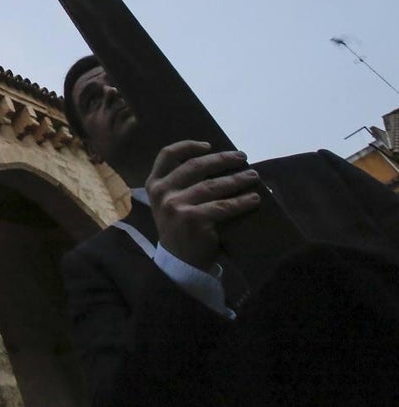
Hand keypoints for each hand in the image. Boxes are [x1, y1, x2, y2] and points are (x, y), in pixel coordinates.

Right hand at [146, 141, 261, 270]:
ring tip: (253, 177)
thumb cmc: (178, 229)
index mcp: (155, 184)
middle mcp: (163, 192)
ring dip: (237, 179)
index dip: (188, 145)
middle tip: (242, 157)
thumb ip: (181, 185)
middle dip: (222, 159)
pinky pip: (223, 206)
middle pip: (195, 166)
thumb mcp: (168, 203)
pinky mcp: (193, 219)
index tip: (208, 145)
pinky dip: (241, 201)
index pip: (167, 155)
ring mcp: (176, 205)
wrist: (179, 263)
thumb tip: (218, 162)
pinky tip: (254, 199)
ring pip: (213, 186)